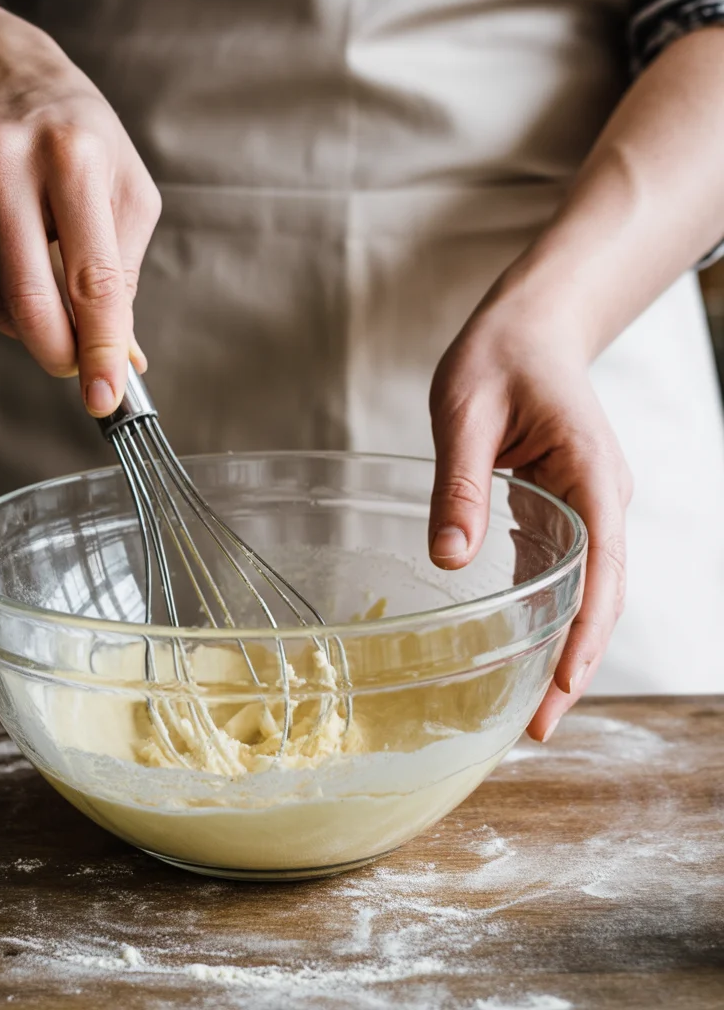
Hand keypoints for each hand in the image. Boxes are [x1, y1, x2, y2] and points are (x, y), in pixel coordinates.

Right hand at [0, 12, 159, 415]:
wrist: (3, 80)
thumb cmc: (80, 142)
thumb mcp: (128, 192)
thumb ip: (124, 274)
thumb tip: (120, 357)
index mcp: (74, 157)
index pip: (91, 277)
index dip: (100, 347)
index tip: (106, 396)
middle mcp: (5, 162)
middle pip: (28, 300)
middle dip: (57, 352)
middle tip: (75, 363)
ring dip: (26, 323)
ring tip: (47, 284)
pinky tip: (10, 265)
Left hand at [428, 297, 632, 740]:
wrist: (531, 325)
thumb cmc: (501, 354)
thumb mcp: (465, 411)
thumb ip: (461, 483)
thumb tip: (449, 559)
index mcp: (590, 470)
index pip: (602, 564)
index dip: (586, 630)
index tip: (565, 683)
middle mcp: (601, 495)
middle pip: (600, 591)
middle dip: (575, 659)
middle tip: (538, 725)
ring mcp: (587, 503)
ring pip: (585, 587)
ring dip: (562, 643)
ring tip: (530, 705)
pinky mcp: (564, 506)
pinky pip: (561, 566)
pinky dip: (545, 609)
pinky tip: (519, 643)